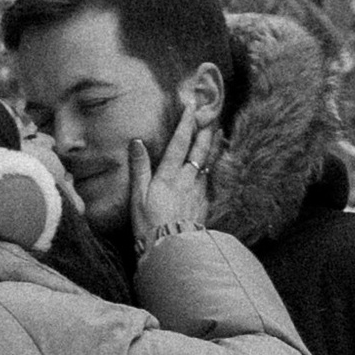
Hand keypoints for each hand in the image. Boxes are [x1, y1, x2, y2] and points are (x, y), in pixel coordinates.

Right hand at [127, 105, 219, 253]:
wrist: (172, 249)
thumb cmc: (149, 224)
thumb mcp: (138, 197)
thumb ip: (139, 168)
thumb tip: (137, 142)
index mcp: (169, 175)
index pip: (180, 142)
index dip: (186, 123)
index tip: (191, 106)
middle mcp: (187, 179)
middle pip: (200, 149)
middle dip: (205, 130)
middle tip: (211, 113)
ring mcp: (199, 191)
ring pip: (209, 162)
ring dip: (213, 145)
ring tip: (218, 132)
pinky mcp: (205, 204)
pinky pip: (211, 180)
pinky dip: (214, 167)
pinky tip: (214, 166)